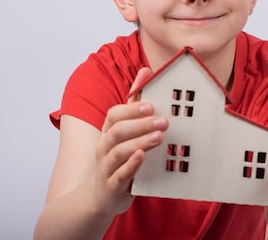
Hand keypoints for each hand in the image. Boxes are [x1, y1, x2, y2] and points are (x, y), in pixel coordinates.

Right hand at [91, 67, 168, 214]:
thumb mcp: (126, 131)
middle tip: (164, 121)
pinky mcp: (112, 186)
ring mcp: (106, 167)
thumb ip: (135, 103)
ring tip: (159, 137)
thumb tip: (146, 70)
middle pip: (118, 131)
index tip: (151, 105)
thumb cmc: (118, 159)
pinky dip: (131, 165)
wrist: (102, 197)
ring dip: (139, 142)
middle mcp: (105, 147)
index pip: (114, 115)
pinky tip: (142, 157)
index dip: (131, 109)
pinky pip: (120, 174)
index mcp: (109, 132)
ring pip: (119, 152)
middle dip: (141, 124)